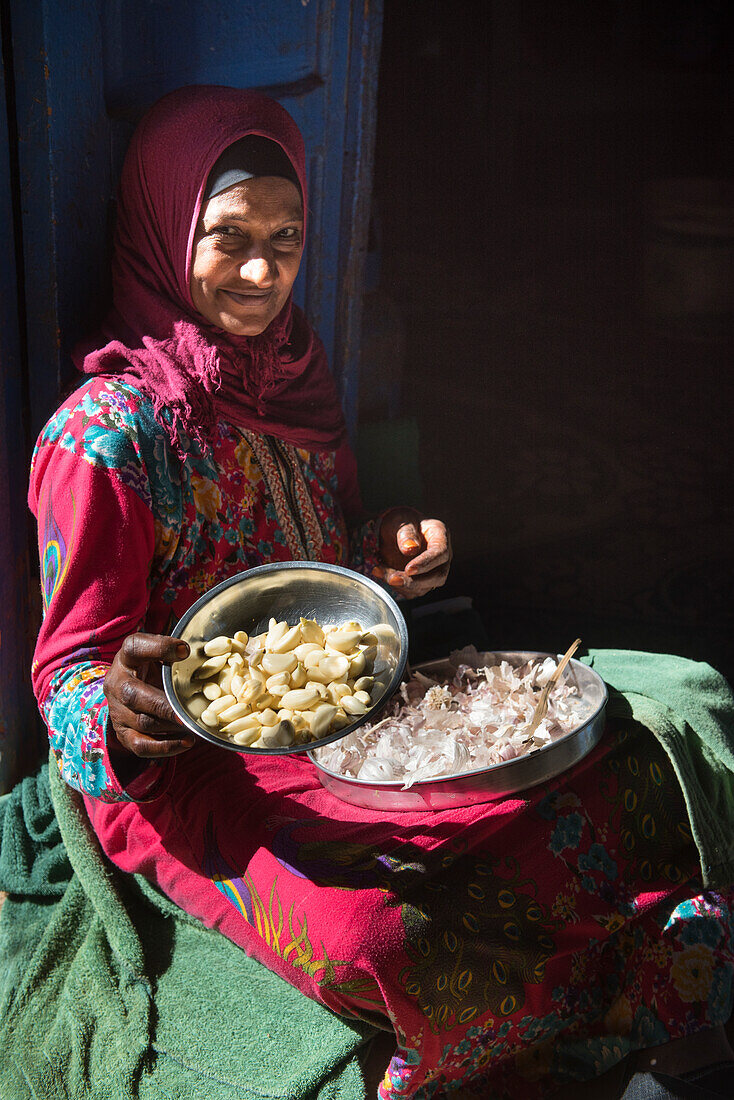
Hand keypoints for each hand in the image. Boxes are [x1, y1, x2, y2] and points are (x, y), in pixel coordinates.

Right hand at [104, 633, 195, 758]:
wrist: (130, 686)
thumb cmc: (153, 666)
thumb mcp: (160, 654)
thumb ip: (177, 654)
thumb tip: (208, 655)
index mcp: (126, 658)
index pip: (135, 647)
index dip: (159, 648)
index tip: (185, 651)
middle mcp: (116, 683)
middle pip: (133, 695)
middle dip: (163, 705)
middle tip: (188, 710)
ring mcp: (117, 710)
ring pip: (141, 722)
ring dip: (170, 726)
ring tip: (194, 725)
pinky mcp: (122, 733)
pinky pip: (140, 746)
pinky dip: (165, 747)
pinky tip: (187, 742)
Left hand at [374, 507, 451, 598]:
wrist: (393, 531)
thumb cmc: (400, 522)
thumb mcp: (400, 520)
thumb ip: (405, 533)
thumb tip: (410, 549)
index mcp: (439, 534)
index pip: (440, 552)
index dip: (426, 562)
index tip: (409, 569)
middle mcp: (441, 555)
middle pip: (438, 575)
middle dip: (415, 582)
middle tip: (393, 579)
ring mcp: (434, 570)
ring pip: (425, 587)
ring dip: (403, 586)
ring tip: (380, 572)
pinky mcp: (422, 581)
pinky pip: (413, 591)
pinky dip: (397, 588)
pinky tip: (382, 574)